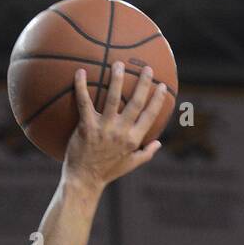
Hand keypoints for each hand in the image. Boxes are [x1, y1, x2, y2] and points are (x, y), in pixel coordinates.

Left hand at [62, 60, 168, 191]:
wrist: (84, 180)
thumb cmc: (107, 172)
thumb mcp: (130, 165)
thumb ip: (146, 153)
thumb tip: (159, 143)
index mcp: (133, 139)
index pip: (150, 116)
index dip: (157, 100)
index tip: (162, 86)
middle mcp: (121, 132)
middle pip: (136, 103)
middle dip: (143, 83)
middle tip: (147, 68)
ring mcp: (104, 128)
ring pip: (113, 98)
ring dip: (117, 79)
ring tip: (118, 64)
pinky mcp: (86, 127)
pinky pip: (84, 103)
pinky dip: (81, 86)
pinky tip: (81, 71)